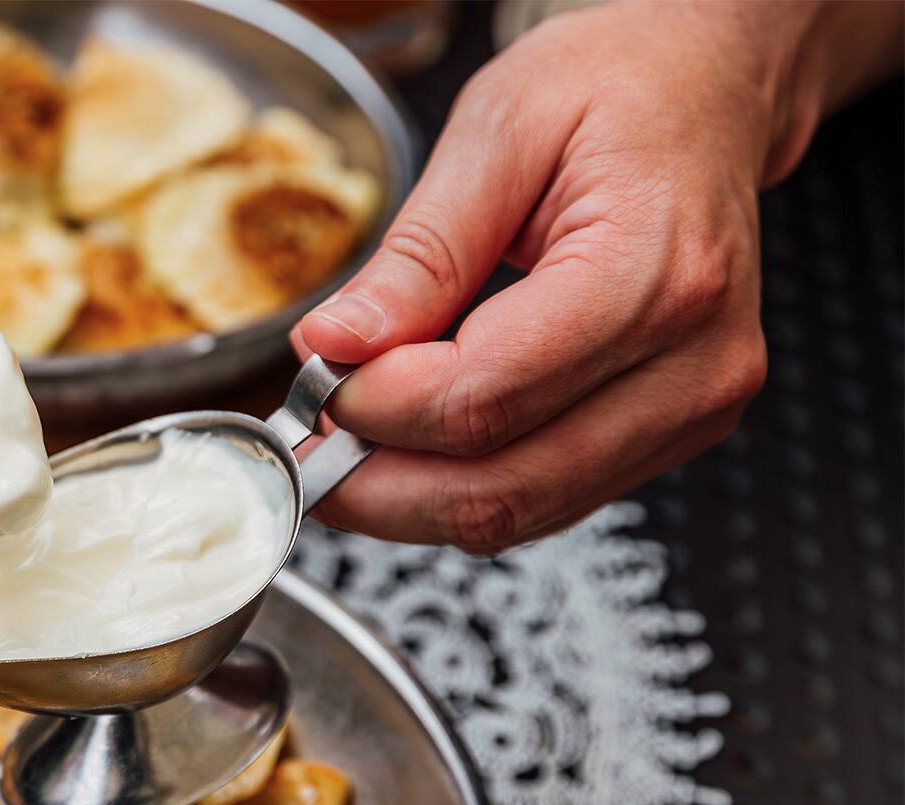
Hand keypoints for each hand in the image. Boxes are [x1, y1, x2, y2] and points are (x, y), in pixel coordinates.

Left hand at [292, 0, 901, 553]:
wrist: (702, 93)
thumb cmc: (615, 93)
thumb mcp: (496, 134)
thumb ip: (416, 257)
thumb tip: (333, 347)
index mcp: (656, 276)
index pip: (483, 399)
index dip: (373, 408)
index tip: (312, 376)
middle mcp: (693, 365)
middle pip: (499, 486)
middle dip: (374, 479)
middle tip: (300, 439)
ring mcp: (691, 410)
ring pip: (518, 513)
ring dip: (407, 498)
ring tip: (342, 439)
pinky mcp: (673, 433)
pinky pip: (544, 499)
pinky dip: (458, 487)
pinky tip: (407, 442)